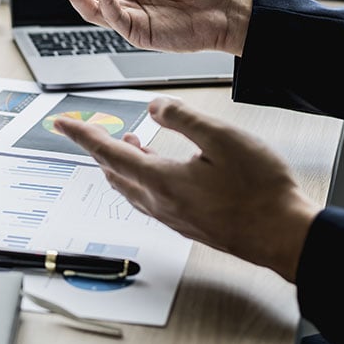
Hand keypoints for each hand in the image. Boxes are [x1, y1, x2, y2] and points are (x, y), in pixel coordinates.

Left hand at [53, 97, 320, 282]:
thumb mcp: (223, 139)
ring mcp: (172, 217)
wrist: (283, 235)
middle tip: (92, 131)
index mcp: (161, 180)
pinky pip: (148, 200)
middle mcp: (159, 203)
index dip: (82, 134)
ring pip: (130, 188)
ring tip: (128, 144)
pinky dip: (139, 180)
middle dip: (99, 149)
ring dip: (120, 165)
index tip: (61, 124)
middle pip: (114, 173)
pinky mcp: (186, 225)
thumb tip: (154, 107)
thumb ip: (183, 118)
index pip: (108, 153)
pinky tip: (157, 172)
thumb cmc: (260, 191)